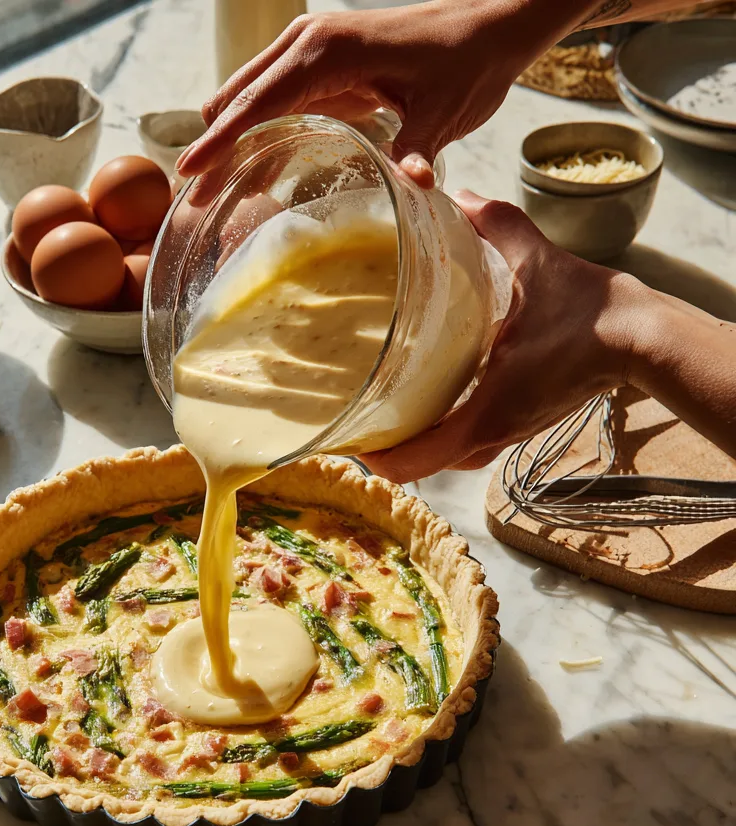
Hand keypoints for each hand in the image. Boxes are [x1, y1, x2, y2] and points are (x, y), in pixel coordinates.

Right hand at [176, 2, 570, 184]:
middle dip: (214, 146)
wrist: (489, 27)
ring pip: (247, 95)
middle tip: (193, 197)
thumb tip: (416, 187)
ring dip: (227, 137)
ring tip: (211, 188)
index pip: (257, 102)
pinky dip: (252, 128)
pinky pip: (271, 96)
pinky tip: (249, 165)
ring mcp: (309, 48)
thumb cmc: (467, 63)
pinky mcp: (319, 62)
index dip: (221, 141)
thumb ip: (420, 147)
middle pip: (239, 98)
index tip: (190, 174)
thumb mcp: (445, 111)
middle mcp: (308, 42)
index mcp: (328, 51)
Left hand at [360, 192, 637, 482]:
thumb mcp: (537, 263)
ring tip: (378, 409)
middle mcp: (490, 436)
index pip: (412, 462)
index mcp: (483, 413)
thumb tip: (457, 195)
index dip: (372, 456)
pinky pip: (466, 446)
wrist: (645, 340)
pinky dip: (439, 436)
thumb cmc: (593, 313)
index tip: (345, 433)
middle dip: (382, 449)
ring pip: (444, 461)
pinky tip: (424, 402)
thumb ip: (493, 225)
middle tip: (352, 414)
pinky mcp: (518, 426)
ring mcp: (505, 436)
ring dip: (411, 445)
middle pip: (418, 467)